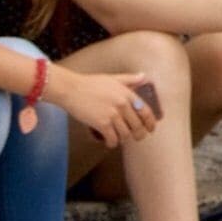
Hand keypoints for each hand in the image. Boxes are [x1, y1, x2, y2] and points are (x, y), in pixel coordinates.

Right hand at [43, 64, 157, 147]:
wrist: (71, 89)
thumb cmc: (90, 83)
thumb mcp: (113, 78)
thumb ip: (130, 79)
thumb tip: (144, 77)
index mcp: (127, 94)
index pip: (146, 111)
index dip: (150, 123)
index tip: (150, 129)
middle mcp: (122, 105)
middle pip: (137, 126)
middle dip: (138, 135)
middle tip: (136, 138)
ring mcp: (112, 115)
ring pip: (125, 134)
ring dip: (123, 139)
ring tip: (119, 138)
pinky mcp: (101, 124)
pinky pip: (112, 139)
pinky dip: (112, 143)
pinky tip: (110, 143)